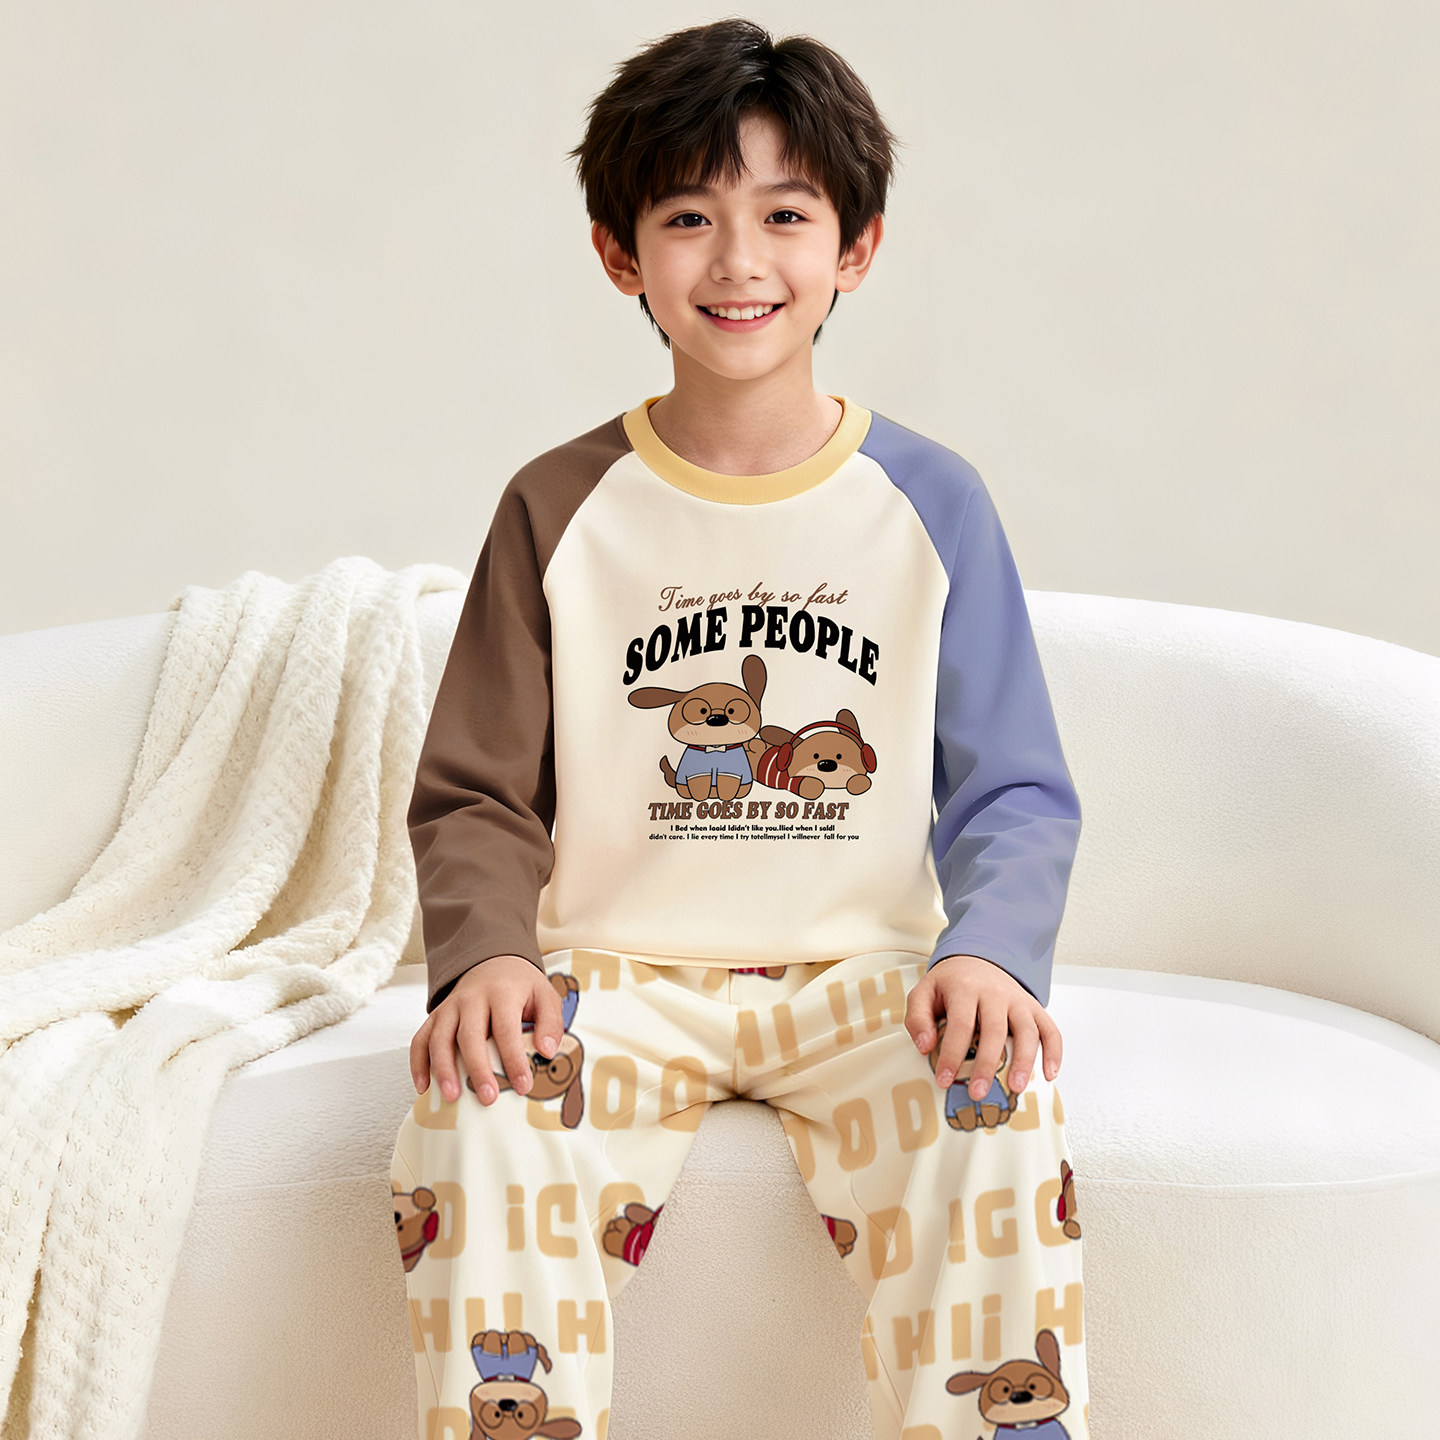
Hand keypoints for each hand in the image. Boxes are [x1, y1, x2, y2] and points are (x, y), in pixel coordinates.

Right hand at [409, 955, 566, 1106]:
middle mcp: (471, 998)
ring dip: (443, 1069)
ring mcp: (449, 1007)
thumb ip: (550, 1022)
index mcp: (502, 993)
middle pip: (469, 1035)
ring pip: (439, 1038)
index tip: (522, 1085)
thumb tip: (546, 1052)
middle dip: (477, 1069)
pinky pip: (420, 1039)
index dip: (513, 1059)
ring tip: (452, 1097)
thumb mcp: (545, 996)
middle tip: (487, 1098)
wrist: (494, 962)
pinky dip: (418, 1063)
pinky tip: (423, 1086)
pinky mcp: (436, 1017)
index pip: (505, 1029)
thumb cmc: (520, 986)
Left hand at [905, 954, 1061, 1098]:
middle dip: (986, 1064)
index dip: (952, 1055)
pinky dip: (1054, 1051)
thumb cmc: (949, 985)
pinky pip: (1050, 1028)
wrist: (975, 960)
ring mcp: (1018, 999)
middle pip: (995, 1030)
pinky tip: (1050, 1075)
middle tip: (977, 1093)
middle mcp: (995, 992)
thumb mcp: (923, 992)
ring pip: (1027, 1030)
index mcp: (965, 988)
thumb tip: (926, 1047)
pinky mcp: (1033, 1007)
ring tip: (1016, 1088)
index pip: (960, 1024)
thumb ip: (917, 1018)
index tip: (944, 1081)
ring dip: (1024, 1060)